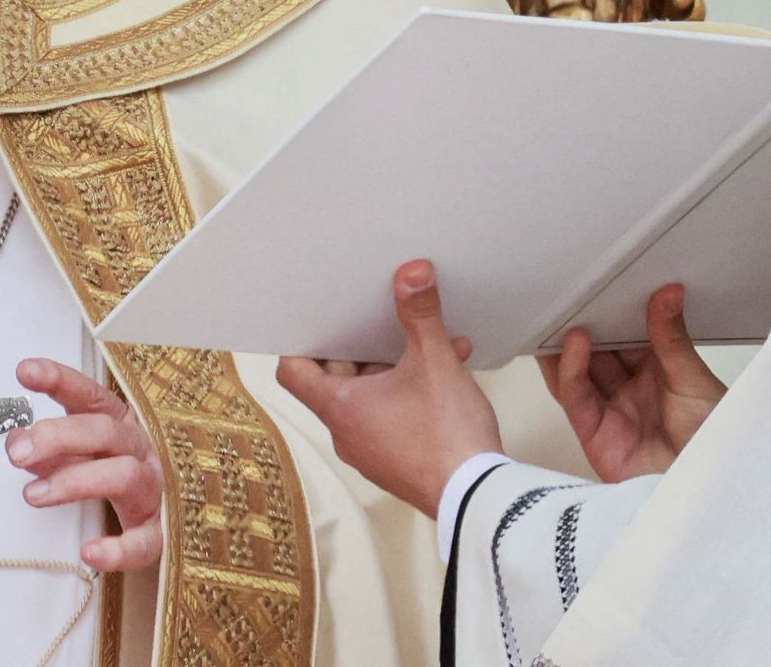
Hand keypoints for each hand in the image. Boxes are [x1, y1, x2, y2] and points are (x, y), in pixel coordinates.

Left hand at [6, 359, 162, 572]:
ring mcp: (152, 490)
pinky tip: (89, 552)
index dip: (59, 380)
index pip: (90, 395)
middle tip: (18, 451)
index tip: (25, 372)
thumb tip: (16, 440)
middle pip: (104, 431)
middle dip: (58, 437)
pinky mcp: (156, 533)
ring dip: (75, 482)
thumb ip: (48, 450)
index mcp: (120, 424)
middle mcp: (139, 450)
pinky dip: (117, 549)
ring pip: (123, 475)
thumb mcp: (79, 456)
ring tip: (33, 494)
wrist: (163, 520)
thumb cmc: (114, 477)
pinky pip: (143, 541)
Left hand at [275, 260, 498, 517]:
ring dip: (396, 367)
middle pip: (336, 379)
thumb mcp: (434, 362)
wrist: (477, 497)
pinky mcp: (399, 460)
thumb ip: (420, 315)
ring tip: (430, 342)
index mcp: (339, 408)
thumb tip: (413, 273)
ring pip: (372, 396)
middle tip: (379, 321)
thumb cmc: (446, 435)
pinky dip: (413, 392)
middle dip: (362, 347)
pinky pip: (395, 416)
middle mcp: (347, 433)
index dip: (301, 343)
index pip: (293, 372)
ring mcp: (373, 450)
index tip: (318, 320)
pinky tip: (452, 369)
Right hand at [539, 283, 725, 481]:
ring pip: (579, 371)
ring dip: (569, 343)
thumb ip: (672, 339)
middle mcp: (632, 392)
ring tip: (565, 310)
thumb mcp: (696, 382)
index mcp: (660, 374)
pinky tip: (575, 343)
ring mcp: (612, 412)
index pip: (630, 334)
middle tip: (578, 289)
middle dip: (587, 321)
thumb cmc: (716, 445)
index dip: (616, 310)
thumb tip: (669, 294)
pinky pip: (574, 397)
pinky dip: (569, 369)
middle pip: (600, 350)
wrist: (711, 493)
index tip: (607, 280)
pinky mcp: (594, 435)